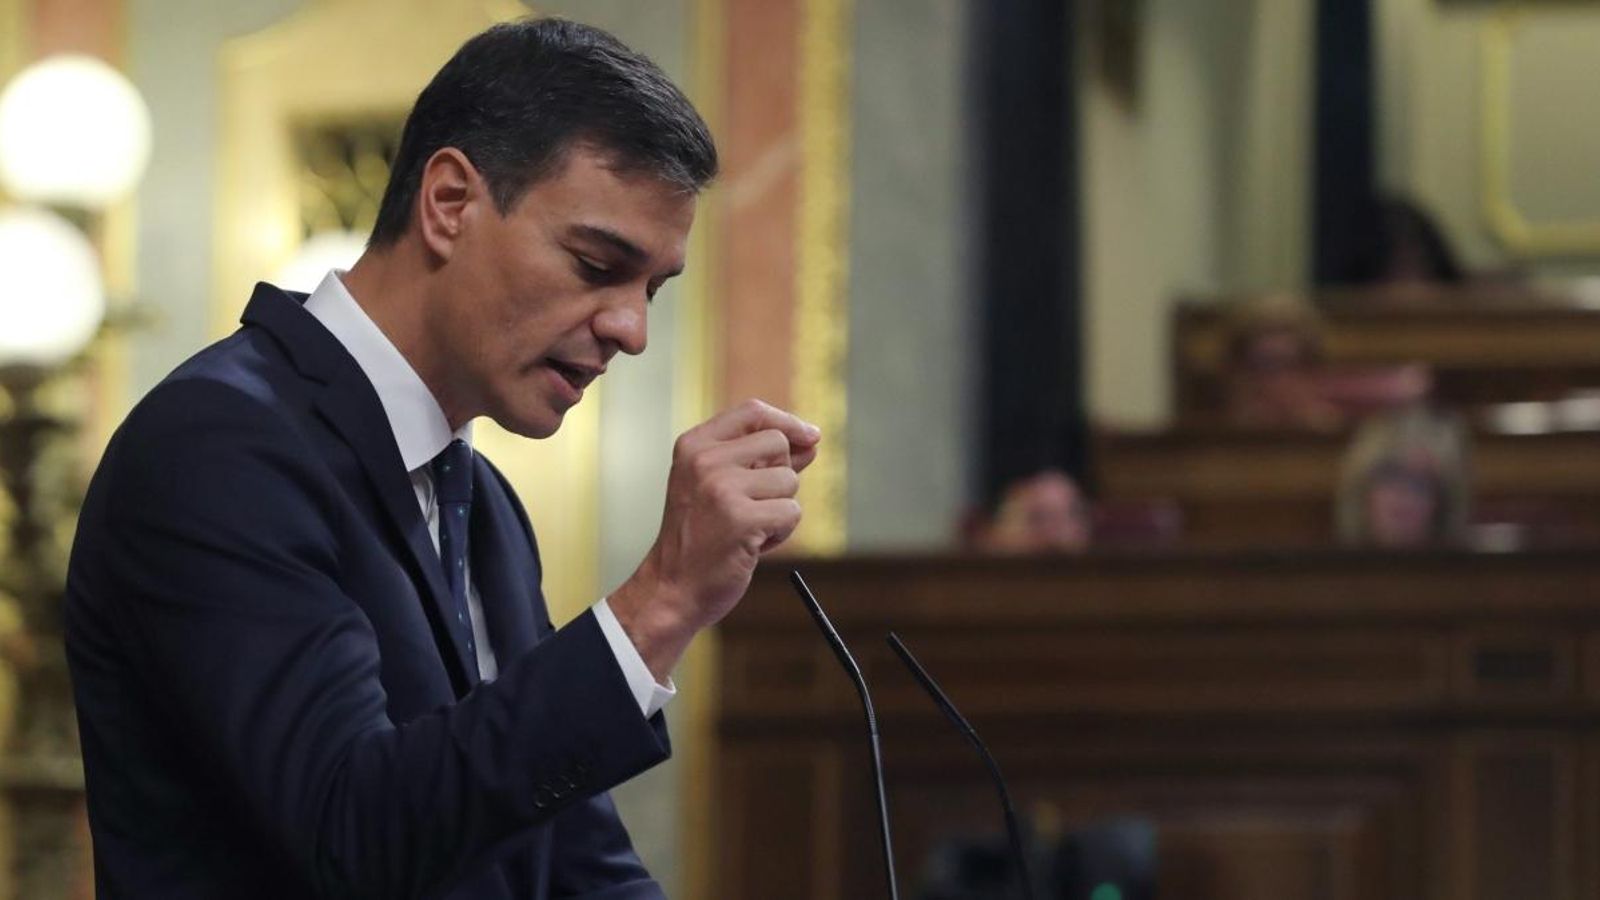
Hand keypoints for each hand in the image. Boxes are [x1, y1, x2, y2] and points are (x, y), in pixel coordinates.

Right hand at [609, 399, 820, 679]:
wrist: (671, 588)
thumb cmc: (699, 537)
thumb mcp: (717, 486)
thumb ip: (760, 460)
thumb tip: (811, 440)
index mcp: (694, 445)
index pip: (753, 412)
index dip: (788, 422)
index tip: (811, 437)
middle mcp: (705, 460)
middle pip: (778, 444)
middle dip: (780, 476)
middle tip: (755, 506)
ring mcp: (722, 488)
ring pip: (789, 481)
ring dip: (780, 508)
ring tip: (748, 528)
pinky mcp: (741, 519)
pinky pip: (792, 513)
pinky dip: (781, 532)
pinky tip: (752, 545)